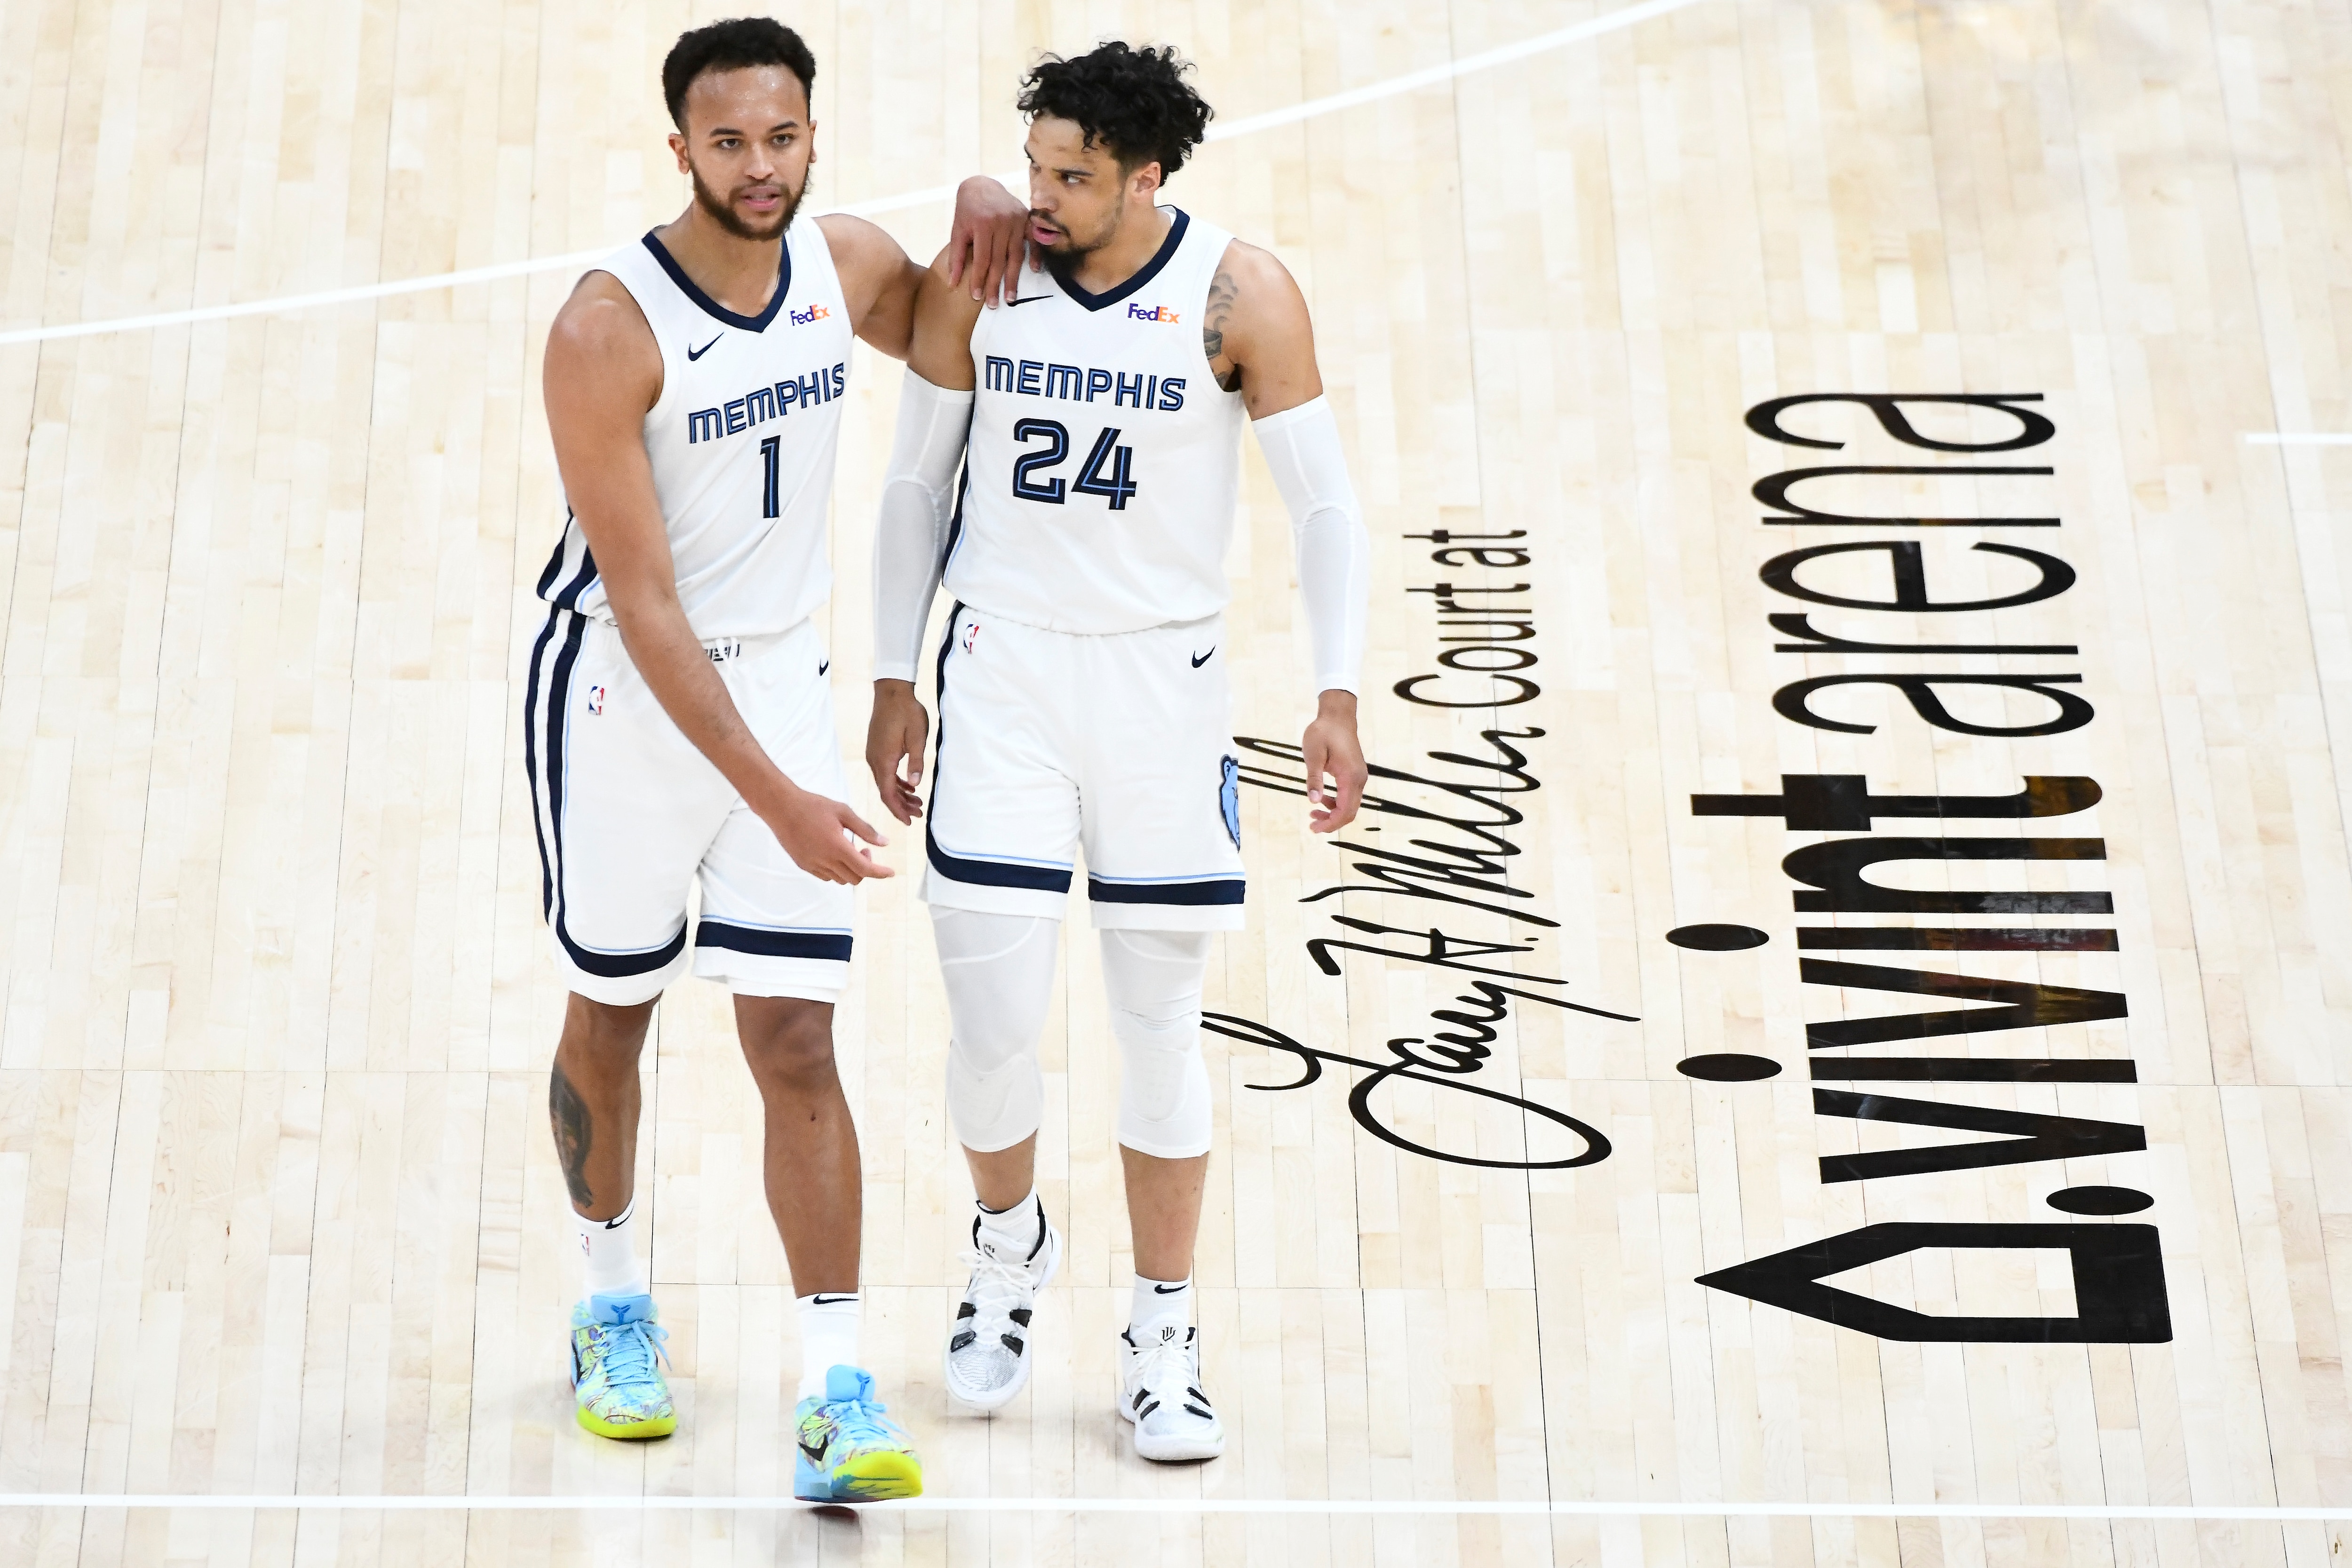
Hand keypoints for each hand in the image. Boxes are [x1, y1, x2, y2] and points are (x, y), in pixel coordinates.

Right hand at [759, 782, 893, 883]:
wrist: (781, 807)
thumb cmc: (813, 806)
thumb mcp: (843, 812)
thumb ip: (865, 829)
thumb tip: (885, 843)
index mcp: (837, 847)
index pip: (865, 869)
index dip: (880, 873)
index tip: (890, 872)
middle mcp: (825, 860)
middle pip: (854, 878)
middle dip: (866, 868)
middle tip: (864, 849)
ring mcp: (812, 865)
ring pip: (840, 879)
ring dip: (850, 870)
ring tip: (848, 850)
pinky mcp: (803, 865)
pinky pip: (825, 876)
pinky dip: (836, 870)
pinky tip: (834, 853)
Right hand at [865, 678, 932, 824]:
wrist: (892, 692)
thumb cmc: (906, 712)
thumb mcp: (917, 738)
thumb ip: (916, 763)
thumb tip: (915, 784)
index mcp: (884, 760)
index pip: (888, 794)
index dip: (898, 810)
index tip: (909, 822)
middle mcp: (874, 760)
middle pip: (886, 791)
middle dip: (901, 805)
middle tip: (918, 814)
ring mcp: (873, 754)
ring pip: (885, 782)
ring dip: (900, 794)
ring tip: (917, 802)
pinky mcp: (876, 749)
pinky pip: (885, 771)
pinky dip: (896, 781)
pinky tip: (909, 785)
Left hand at [946, 175, 1035, 305]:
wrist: (982, 186)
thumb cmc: (967, 211)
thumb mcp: (958, 230)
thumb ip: (956, 256)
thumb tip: (952, 284)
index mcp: (982, 224)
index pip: (981, 259)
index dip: (979, 279)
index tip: (977, 297)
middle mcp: (1001, 222)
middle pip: (999, 260)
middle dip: (995, 284)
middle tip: (994, 305)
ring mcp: (1016, 219)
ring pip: (1016, 255)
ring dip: (1014, 278)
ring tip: (1010, 297)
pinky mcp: (1027, 218)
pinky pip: (1033, 240)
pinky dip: (1036, 255)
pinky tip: (1035, 271)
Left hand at [1301, 690, 1366, 833]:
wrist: (1337, 716)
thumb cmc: (1323, 732)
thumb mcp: (1313, 755)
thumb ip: (1314, 779)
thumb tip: (1313, 801)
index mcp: (1350, 776)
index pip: (1345, 811)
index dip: (1330, 823)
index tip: (1313, 828)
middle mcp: (1359, 779)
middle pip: (1350, 812)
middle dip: (1332, 823)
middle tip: (1312, 826)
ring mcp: (1359, 777)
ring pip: (1350, 806)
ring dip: (1333, 814)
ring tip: (1313, 814)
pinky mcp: (1355, 774)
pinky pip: (1349, 796)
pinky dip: (1336, 803)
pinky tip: (1322, 800)